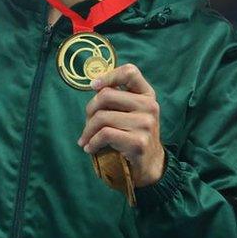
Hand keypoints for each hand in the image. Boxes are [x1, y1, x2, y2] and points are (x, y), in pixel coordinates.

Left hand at [77, 63, 165, 186]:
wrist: (150, 165)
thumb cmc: (134, 135)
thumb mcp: (132, 113)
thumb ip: (118, 98)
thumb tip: (94, 86)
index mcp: (147, 95)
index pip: (130, 72)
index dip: (108, 76)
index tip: (93, 86)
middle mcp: (149, 106)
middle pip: (106, 95)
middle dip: (89, 110)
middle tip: (87, 123)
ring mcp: (146, 124)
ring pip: (102, 117)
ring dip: (87, 130)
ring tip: (85, 139)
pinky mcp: (138, 141)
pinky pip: (104, 134)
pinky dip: (92, 142)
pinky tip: (90, 148)